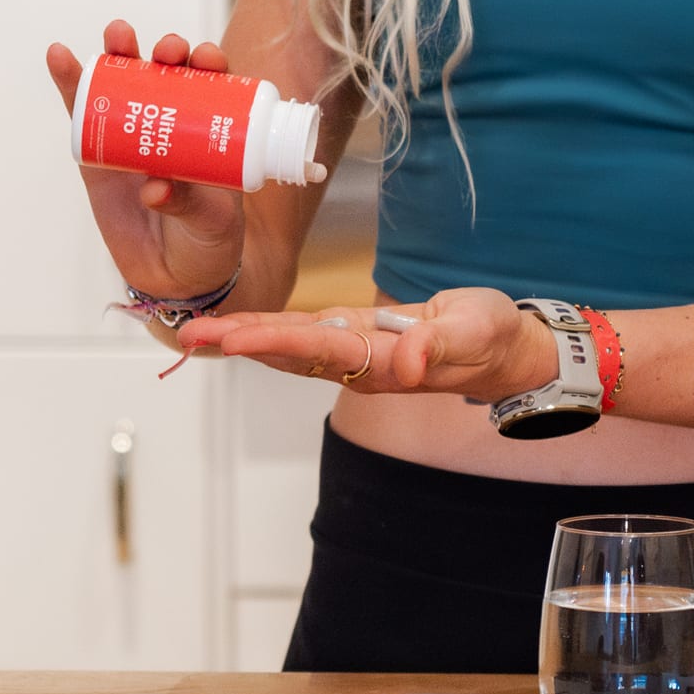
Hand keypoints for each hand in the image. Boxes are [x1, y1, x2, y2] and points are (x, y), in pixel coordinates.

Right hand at [46, 19, 246, 301]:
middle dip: (168, 52)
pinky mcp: (101, 153)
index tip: (206, 57)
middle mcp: (176, 124)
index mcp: (214, 132)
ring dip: (121, 53)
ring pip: (126, 84)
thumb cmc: (208, 241)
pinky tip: (60, 56)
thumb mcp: (211, 222)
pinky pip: (83, 112)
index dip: (210, 64)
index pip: (215, 86)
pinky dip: (71, 83)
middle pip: (170, 75)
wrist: (175, 277)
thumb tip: (155, 189)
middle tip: (166, 49)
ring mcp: (135, 135)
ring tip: (118, 35)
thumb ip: (189, 203)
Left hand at [179, 288, 558, 402]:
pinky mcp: (359, 337)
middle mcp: (361, 364)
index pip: (318, 348)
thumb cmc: (493, 338)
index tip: (231, 336)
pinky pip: (305, 335)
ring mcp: (357, 353)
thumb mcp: (476, 332)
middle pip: (290, 353)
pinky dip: (268, 330)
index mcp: (384, 362)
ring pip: (290, 346)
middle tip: (187, 334)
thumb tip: (411, 360)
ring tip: (197, 331)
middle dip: (240, 342)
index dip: (273, 340)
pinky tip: (241, 328)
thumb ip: (442, 344)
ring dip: (244, 339)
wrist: (505, 349)